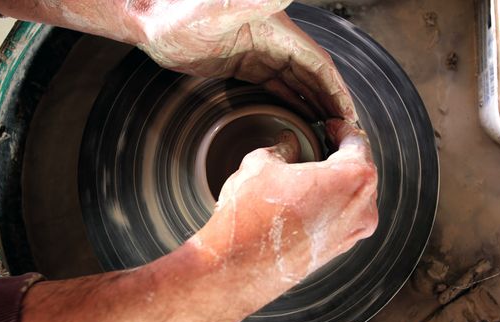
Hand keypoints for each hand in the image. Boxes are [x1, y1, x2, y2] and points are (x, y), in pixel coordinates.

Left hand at [133, 0, 355, 120]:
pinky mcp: (246, 66)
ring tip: (329, 130)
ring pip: (299, 83)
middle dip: (332, 102)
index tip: (348, 114)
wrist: (151, 23)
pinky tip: (302, 117)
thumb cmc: (178, 15)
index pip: (318, 63)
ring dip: (316, 104)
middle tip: (344, 131)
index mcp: (276, 30)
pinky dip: (294, 101)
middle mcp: (274, 42)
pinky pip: (279, 86)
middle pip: (314, 76)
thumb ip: (251, 2)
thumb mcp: (216, 8)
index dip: (336, 89)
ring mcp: (260, 54)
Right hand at [192, 119, 377, 285]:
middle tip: (321, 142)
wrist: (238, 266)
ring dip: (337, 180)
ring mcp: (353, 233)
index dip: (340, 128)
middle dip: (341, 154)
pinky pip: (343, 217)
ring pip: (354, 195)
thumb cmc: (252, 214)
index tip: (328, 125)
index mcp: (353, 178)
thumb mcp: (263, 164)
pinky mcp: (339, 250)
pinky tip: (307, 198)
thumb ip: (282, 147)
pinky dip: (332, 203)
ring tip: (312, 170)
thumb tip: (288, 142)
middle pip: (360, 169)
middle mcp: (363, 207)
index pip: (356, 141)